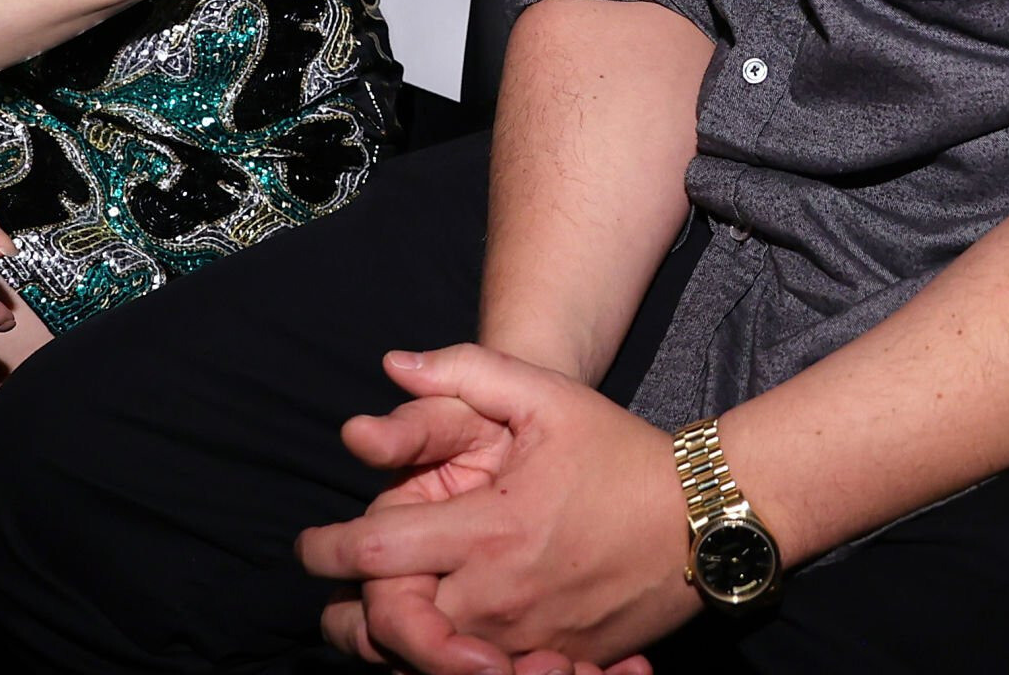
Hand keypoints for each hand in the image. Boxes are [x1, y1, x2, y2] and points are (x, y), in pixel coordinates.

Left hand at [299, 346, 697, 673]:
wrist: (700, 519)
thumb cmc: (617, 450)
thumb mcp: (546, 395)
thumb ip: (465, 371)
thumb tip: (392, 365)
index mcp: (491, 527)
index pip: (380, 552)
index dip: (330, 549)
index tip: (308, 545)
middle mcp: (500, 596)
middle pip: (394, 627)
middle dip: (353, 614)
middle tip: (332, 596)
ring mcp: (530, 641)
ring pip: (433, 665)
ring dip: (393, 646)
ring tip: (368, 622)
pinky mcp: (557, 664)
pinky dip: (453, 668)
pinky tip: (437, 647)